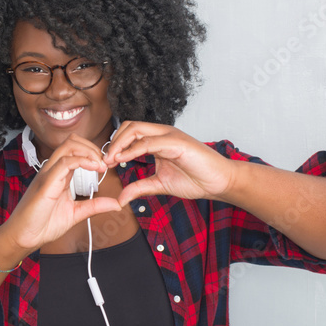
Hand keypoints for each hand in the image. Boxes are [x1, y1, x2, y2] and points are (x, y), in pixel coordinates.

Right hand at [0, 133, 121, 251]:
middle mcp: (53, 170)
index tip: (107, 166)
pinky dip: (82, 161)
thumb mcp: (76, 214)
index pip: (76, 150)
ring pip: (68, 146)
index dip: (94, 153)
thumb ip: (95, 206)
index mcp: (59, 175)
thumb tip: (116, 204)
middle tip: (106, 163)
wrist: (24, 237)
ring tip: (101, 165)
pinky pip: (64, 163)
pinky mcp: (46, 183)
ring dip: (89, 151)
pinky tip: (94, 169)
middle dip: (93, 147)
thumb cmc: (42, 224)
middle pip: (72, 141)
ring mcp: (48, 174)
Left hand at [103, 121, 237, 206]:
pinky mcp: (177, 142)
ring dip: (120, 144)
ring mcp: (170, 136)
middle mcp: (162, 134)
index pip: (130, 133)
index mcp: (158, 140)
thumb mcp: (160, 185)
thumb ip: (140, 187)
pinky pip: (150, 142)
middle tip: (105, 161)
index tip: (106, 163)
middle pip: (129, 127)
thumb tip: (121, 198)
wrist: (220, 182)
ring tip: (111, 160)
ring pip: (136, 130)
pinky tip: (124, 160)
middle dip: (113, 142)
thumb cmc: (196, 179)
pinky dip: (134, 150)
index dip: (115, 146)